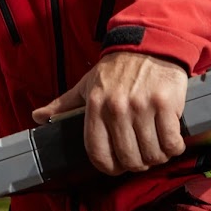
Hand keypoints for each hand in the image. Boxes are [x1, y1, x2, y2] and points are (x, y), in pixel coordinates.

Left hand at [32, 53, 187, 175]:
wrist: (150, 43)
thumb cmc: (116, 69)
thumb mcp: (86, 84)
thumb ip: (63, 104)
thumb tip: (37, 116)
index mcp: (95, 105)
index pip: (98, 153)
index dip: (109, 167)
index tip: (118, 166)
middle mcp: (117, 108)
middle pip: (128, 159)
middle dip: (136, 164)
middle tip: (141, 156)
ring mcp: (142, 106)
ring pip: (151, 154)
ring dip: (156, 157)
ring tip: (157, 148)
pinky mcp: (165, 104)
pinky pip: (171, 142)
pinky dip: (173, 147)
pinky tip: (171, 140)